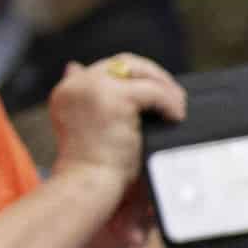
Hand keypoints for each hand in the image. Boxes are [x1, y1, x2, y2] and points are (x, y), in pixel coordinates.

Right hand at [41, 54, 187, 185]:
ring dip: (165, 87)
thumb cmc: (91, 167)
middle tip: (175, 96)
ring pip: (141, 73)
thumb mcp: (88, 126)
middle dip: (154, 76)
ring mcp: (95, 88)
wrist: (87, 183)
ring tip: (178, 107)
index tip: (156, 91)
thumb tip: (80, 70)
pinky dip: (169, 103)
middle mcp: (77, 83)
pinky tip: (176, 117)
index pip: (107, 68)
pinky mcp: (116, 98)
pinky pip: (154, 91)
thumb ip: (91, 100)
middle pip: (125, 63)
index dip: (135, 76)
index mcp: (68, 89)